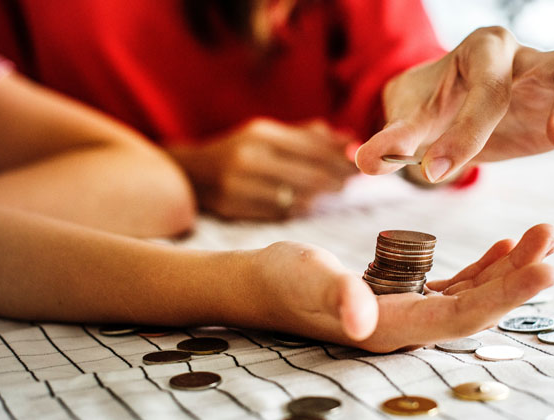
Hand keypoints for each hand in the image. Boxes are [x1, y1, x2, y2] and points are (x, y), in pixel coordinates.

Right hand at [169, 118, 357, 219]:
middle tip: (355, 181)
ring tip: (336, 190)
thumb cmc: (240, 150)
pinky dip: (299, 208)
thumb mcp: (269, 134)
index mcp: (261, 134)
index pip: (313, 148)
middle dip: (337, 178)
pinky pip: (279, 213)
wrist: (192, 173)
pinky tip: (309, 203)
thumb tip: (351, 140)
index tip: (361, 163)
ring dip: (321, 196)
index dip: (341, 158)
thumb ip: (309, 136)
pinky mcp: (234, 208)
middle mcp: (249, 158)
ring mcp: (239, 185)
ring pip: (296, 197)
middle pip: (309, 175)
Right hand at [248, 223, 553, 352]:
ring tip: (540, 237)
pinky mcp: (402, 296)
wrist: (262, 283)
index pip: (462, 317)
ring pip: (472, 295)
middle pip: (478, 307)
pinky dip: (482, 267)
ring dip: (509, 269)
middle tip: (552, 241)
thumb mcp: (308, 279)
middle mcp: (407, 327)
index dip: (507, 297)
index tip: (547, 270)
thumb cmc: (281, 280)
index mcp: (391, 328)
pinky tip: (503, 249)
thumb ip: (338, 296)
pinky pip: (454, 285)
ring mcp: (407, 312)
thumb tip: (362, 320)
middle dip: (519, 278)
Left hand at [356, 26, 553, 182]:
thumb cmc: (431, 106)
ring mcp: (553, 79)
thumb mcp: (411, 121)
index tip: (438, 173)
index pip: (482, 89)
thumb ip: (392, 140)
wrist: (449, 100)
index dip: (461, 131)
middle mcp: (525, 57)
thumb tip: (362, 161)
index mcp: (481, 53)